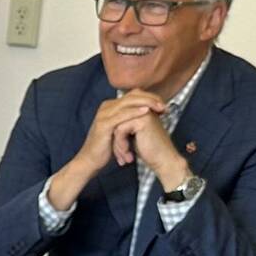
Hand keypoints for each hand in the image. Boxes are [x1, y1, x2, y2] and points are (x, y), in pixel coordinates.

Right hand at [51, 93, 170, 203]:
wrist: (90, 161)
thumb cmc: (106, 148)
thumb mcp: (120, 130)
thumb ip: (129, 120)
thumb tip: (147, 114)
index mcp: (110, 106)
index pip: (133, 95)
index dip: (150, 97)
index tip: (164, 105)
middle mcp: (106, 107)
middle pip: (132, 95)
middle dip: (151, 98)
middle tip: (164, 105)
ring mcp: (104, 114)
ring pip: (128, 102)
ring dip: (146, 103)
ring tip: (159, 107)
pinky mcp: (104, 124)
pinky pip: (122, 114)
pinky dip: (135, 112)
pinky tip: (146, 111)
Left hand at [113, 107, 183, 183]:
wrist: (163, 160)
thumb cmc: (148, 150)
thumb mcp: (133, 135)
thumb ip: (124, 126)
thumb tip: (108, 123)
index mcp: (142, 110)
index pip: (119, 119)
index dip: (117, 136)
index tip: (120, 152)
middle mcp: (144, 108)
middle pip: (117, 122)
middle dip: (116, 140)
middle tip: (120, 157)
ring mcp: (144, 112)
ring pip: (116, 126)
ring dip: (118, 144)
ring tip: (125, 157)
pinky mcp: (143, 120)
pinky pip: (120, 130)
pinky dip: (121, 145)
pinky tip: (128, 155)